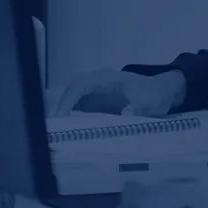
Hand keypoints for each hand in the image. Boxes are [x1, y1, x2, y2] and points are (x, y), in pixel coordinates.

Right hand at [47, 69, 185, 116]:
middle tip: (46, 124)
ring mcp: (92, 90)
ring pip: (67, 94)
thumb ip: (139, 106)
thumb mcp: (150, 101)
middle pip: (68, 87)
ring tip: (46, 127)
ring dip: (56, 108)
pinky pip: (73, 104)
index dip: (68, 99)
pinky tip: (57, 128)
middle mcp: (95, 81)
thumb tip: (125, 114)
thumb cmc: (154, 95)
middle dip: (55, 104)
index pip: (80, 85)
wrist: (161, 92)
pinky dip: (64, 114)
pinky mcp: (93, 101)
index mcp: (106, 78)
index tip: (60, 116)